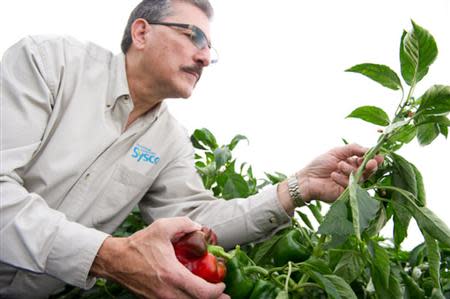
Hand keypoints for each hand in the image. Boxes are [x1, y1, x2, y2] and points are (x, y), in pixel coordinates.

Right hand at [90, 217, 229, 298]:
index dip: (216, 292)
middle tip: (224, 297)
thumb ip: (183, 224)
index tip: (222, 285)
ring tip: (212, 298)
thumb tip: (198, 227)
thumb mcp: (162, 227)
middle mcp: (167, 292)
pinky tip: (192, 295)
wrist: (115, 260)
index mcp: (172, 275)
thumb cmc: (138, 245)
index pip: (202, 292)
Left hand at [297, 143, 382, 202]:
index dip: (374, 158)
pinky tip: (333, 175)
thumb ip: (353, 149)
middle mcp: (353, 174)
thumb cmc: (319, 164)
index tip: (379, 156)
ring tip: (339, 165)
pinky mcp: (346, 194)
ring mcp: (350, 184)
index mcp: (352, 163)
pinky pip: (351, 186)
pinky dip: (342, 179)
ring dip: (350, 170)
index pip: (367, 161)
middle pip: (369, 171)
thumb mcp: (336, 152)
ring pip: (360, 178)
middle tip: (371, 163)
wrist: (306, 178)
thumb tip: (369, 149)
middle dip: (371, 166)